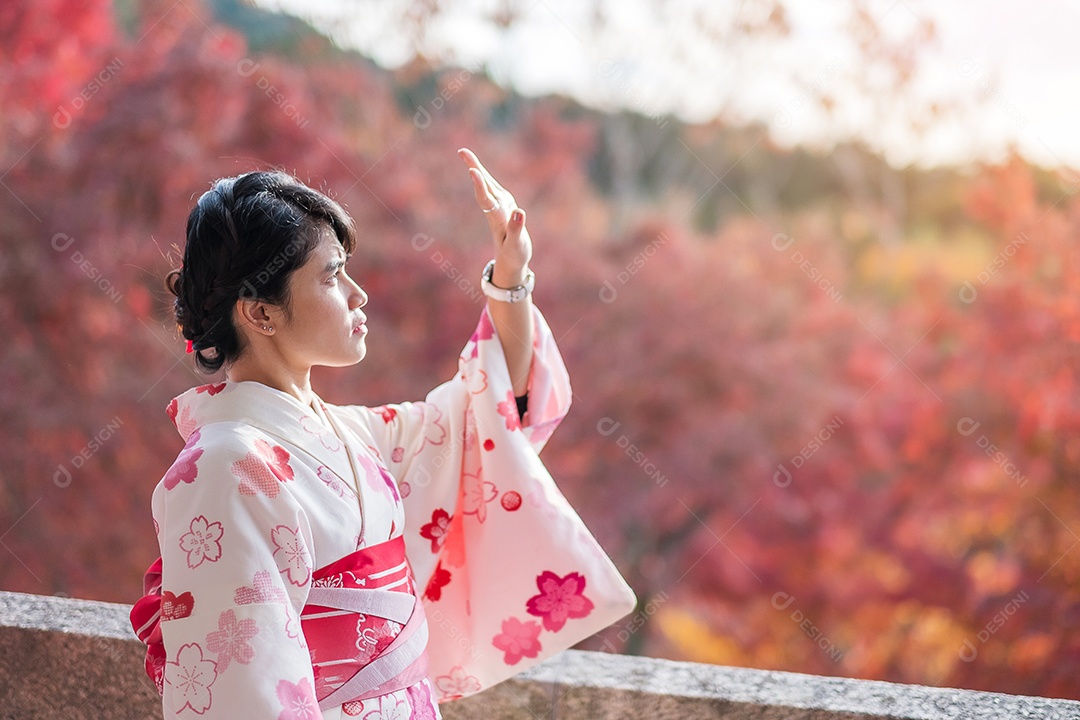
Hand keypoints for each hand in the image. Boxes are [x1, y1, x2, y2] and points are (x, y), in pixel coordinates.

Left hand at [458, 147, 531, 286]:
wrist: (511, 261)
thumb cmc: (514, 255)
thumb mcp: (517, 245)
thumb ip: (516, 229)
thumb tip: (519, 211)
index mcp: (497, 218)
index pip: (486, 199)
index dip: (479, 185)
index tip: (472, 171)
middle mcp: (496, 210)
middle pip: (483, 186)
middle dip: (474, 168)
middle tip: (462, 151)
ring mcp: (500, 208)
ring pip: (487, 186)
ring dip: (478, 170)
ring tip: (466, 155)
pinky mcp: (504, 208)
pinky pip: (493, 189)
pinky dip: (486, 178)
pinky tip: (480, 170)